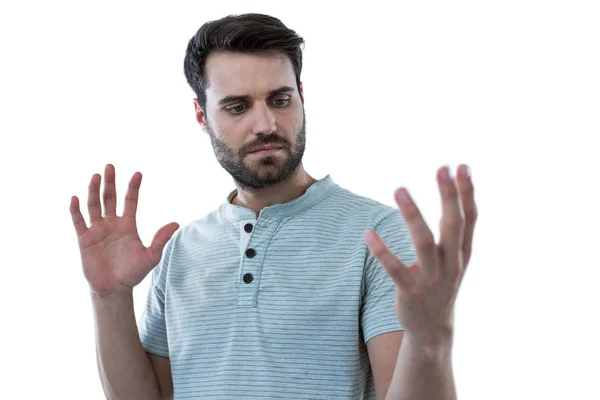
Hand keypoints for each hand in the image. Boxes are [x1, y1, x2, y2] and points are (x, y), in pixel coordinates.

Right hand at [70, 164, 178, 296]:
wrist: (114, 289)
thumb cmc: (133, 273)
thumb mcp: (151, 256)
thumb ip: (161, 239)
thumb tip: (176, 224)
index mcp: (128, 225)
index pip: (130, 201)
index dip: (133, 188)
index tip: (138, 173)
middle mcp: (112, 224)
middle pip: (110, 198)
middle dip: (110, 182)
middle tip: (110, 166)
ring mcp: (97, 230)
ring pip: (94, 205)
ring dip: (94, 191)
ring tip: (96, 176)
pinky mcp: (84, 239)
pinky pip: (78, 221)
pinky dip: (76, 210)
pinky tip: (75, 198)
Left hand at [365, 164, 476, 346]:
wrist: (433, 330)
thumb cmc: (442, 284)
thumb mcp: (456, 259)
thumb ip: (457, 231)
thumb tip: (455, 193)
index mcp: (462, 253)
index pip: (470, 218)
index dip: (467, 193)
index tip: (462, 166)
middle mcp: (451, 263)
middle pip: (452, 225)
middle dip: (449, 196)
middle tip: (442, 168)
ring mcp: (431, 277)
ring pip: (424, 242)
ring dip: (412, 214)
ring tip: (399, 188)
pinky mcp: (410, 290)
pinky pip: (394, 268)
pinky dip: (381, 250)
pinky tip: (368, 233)